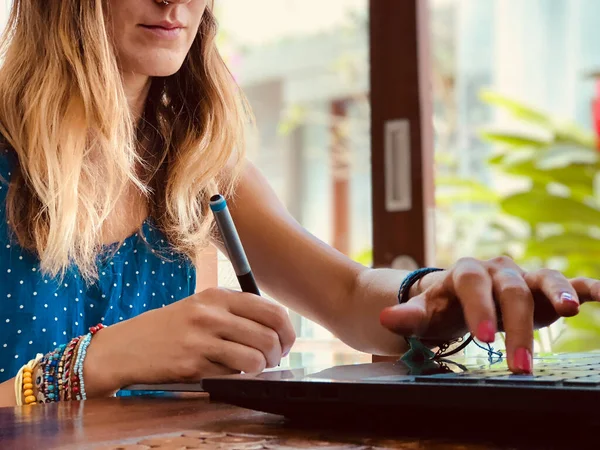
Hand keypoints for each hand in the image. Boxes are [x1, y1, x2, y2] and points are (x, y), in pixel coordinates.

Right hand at [83, 288, 295, 395]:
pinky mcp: (193, 363)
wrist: (126, 346)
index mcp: (218, 296)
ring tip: (253, 369)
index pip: (271, 310)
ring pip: (256, 358)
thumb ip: (235, 312)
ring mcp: (202, 338)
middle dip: (278, 353)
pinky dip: (237, 378)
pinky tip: (226, 373)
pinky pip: (232, 375)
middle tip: (273, 360)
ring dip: (261, 369)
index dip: (287, 330)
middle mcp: (212, 313)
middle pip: (269, 335)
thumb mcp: (201, 307)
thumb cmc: (169, 328)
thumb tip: (275, 330)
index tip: (286, 342)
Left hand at [379, 256, 599, 373]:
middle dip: (515, 327)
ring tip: (569, 310)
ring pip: (543, 279)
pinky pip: (567, 282)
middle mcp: (496, 269)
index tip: (483, 339)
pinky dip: (585, 287)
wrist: (458, 297)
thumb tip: (386, 318)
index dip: (479, 310)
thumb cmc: (442, 307)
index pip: (473, 287)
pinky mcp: (542, 286)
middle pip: (511, 292)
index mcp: (465, 272)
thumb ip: (409, 316)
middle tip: (518, 364)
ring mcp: (522, 276)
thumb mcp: (425, 312)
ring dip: (558, 294)